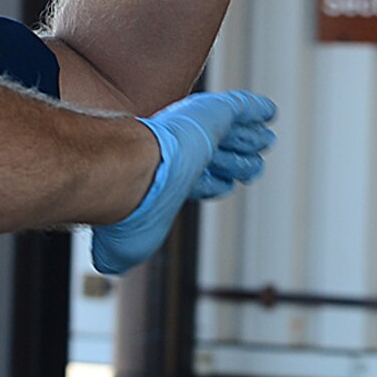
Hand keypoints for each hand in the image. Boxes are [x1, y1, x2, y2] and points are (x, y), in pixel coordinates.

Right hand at [88, 90, 277, 274]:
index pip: (197, 179)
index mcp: (167, 178)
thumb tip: (107, 268)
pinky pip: (242, 108)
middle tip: (253, 166)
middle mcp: (182, 152)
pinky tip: (268, 112)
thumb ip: (120, 255)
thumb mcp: (126, 246)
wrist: (134, 171)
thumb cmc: (132, 208)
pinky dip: (257, 110)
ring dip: (251, 138)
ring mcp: (198, 130)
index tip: (224, 184)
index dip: (214, 182)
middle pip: (219, 157)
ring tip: (265, 140)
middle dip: (237, 161)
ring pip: (234, 134)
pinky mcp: (214, 111)